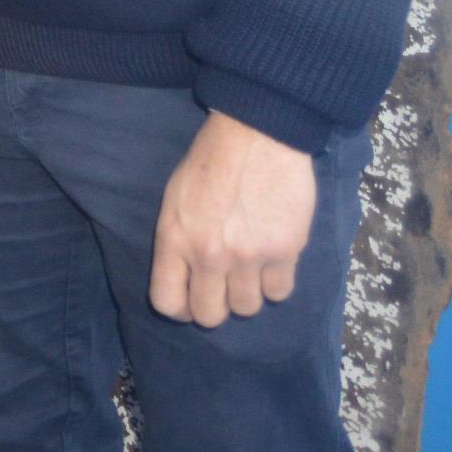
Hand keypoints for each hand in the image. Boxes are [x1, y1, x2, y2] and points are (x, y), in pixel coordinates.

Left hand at [150, 107, 319, 325]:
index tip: (191, 300)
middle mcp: (208, 254)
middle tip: (225, 287)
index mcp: (174, 238)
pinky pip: (279, 292)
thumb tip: (186, 278)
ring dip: (249, 293)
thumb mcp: (175, 200)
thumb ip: (178, 241)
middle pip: (209, 316)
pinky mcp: (284, 251)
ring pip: (248, 308)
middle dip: (217, 306)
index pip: (167, 302)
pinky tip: (273, 259)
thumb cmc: (210, 162)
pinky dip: (276, 282)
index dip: (180, 308)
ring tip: (251, 267)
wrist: (256, 134)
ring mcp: (247, 256)